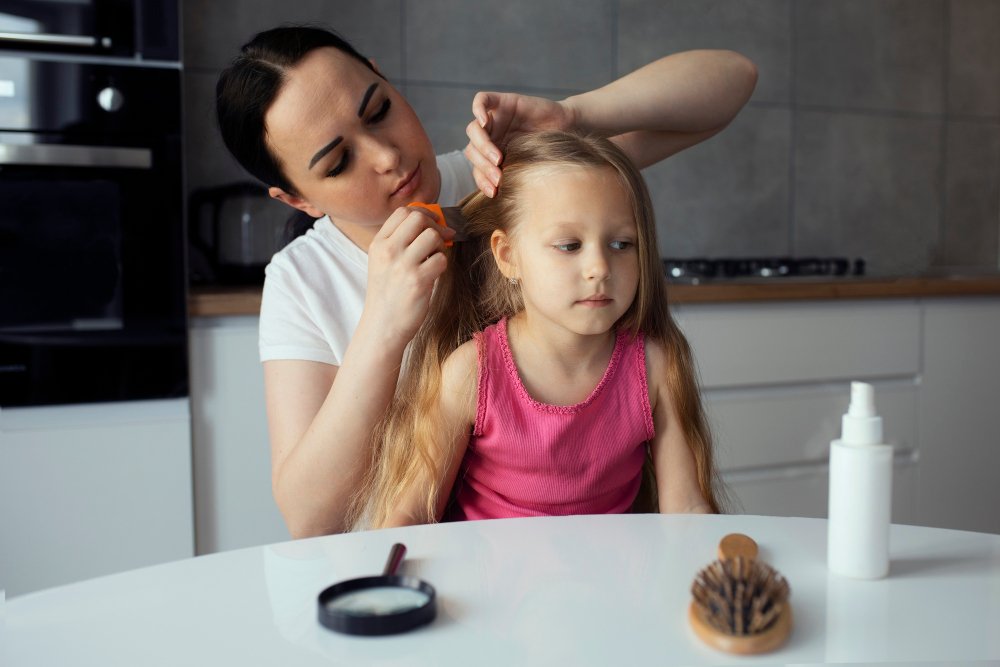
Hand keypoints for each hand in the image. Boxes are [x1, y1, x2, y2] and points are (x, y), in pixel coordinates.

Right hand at [360, 206, 454, 349]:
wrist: (382, 326)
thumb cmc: (388, 294)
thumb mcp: (383, 262)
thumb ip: (400, 241)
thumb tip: (434, 222)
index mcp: (378, 244)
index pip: (403, 212)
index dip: (423, 214)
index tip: (431, 225)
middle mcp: (388, 251)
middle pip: (419, 218)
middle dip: (435, 226)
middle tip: (440, 240)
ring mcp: (402, 266)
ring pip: (432, 236)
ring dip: (440, 246)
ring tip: (434, 259)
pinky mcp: (417, 281)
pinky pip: (441, 259)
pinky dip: (442, 265)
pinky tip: (434, 274)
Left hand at [463, 91, 573, 196]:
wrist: (567, 127)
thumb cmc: (550, 151)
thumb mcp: (528, 168)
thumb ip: (512, 177)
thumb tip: (498, 199)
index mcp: (491, 154)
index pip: (476, 167)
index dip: (481, 180)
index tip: (494, 192)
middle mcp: (490, 136)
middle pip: (471, 150)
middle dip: (484, 167)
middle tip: (499, 177)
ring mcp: (494, 119)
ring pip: (473, 130)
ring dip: (483, 147)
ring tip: (498, 159)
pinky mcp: (502, 102)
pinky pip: (481, 100)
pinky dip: (479, 110)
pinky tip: (485, 122)